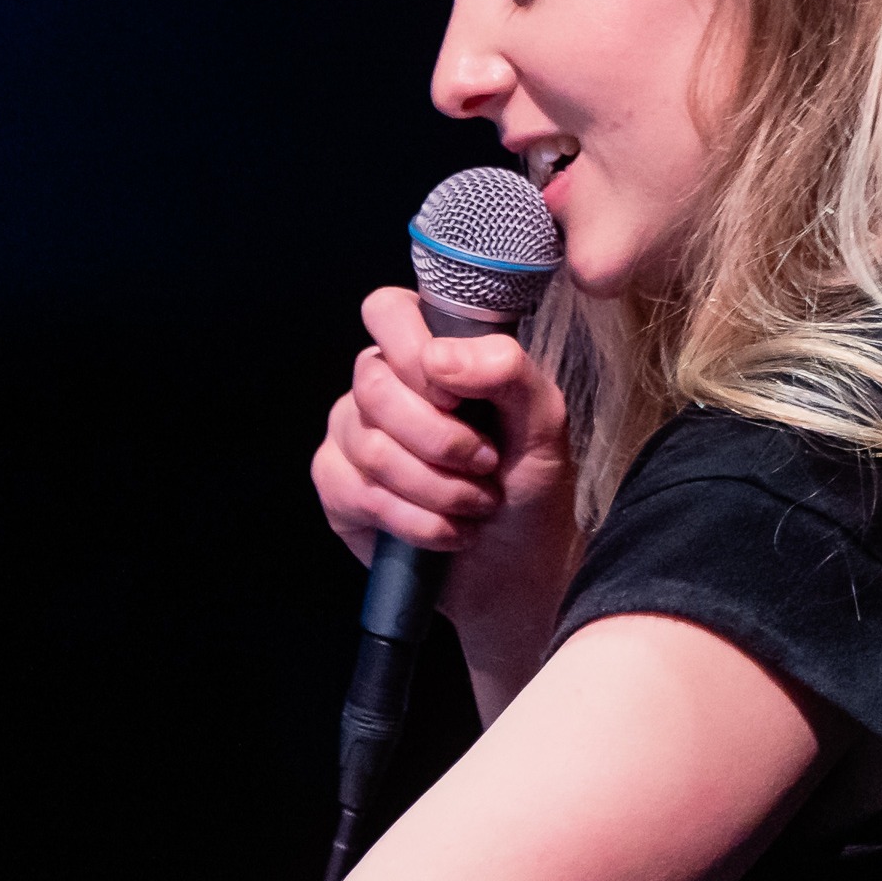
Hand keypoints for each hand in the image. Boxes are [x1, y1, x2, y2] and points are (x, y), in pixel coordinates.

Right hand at [309, 287, 581, 684]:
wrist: (518, 570)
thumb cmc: (530, 486)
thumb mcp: (543, 423)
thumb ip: (506, 370)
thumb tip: (437, 357)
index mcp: (428, 353)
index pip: (387, 310)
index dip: (416, 354)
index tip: (461, 400)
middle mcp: (381, 386)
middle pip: (375, 385)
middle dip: (442, 439)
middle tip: (487, 465)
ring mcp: (352, 436)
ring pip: (370, 446)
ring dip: (439, 488)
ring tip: (477, 504)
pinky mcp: (337, 488)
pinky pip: (358, 493)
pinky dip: (417, 521)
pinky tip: (447, 531)